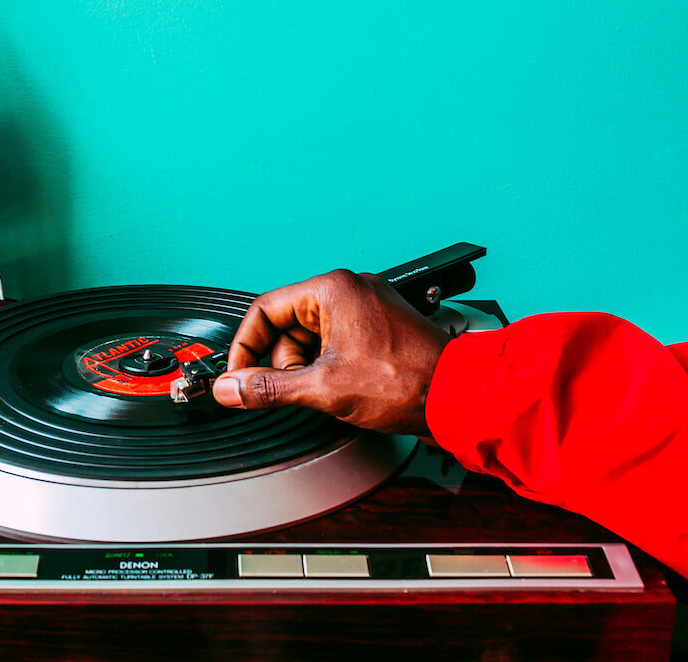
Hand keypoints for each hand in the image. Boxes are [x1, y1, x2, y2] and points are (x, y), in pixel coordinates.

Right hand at [212, 269, 451, 436]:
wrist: (456, 397)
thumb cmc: (406, 380)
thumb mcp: (323, 387)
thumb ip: (268, 387)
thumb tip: (231, 388)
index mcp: (333, 290)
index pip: (265, 310)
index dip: (245, 347)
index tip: (238, 376)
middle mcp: (349, 291)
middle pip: (287, 327)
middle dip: (285, 364)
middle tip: (298, 390)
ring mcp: (365, 310)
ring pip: (310, 339)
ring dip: (308, 370)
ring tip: (330, 391)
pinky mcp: (376, 330)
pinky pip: (334, 345)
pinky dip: (328, 369)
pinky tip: (343, 389)